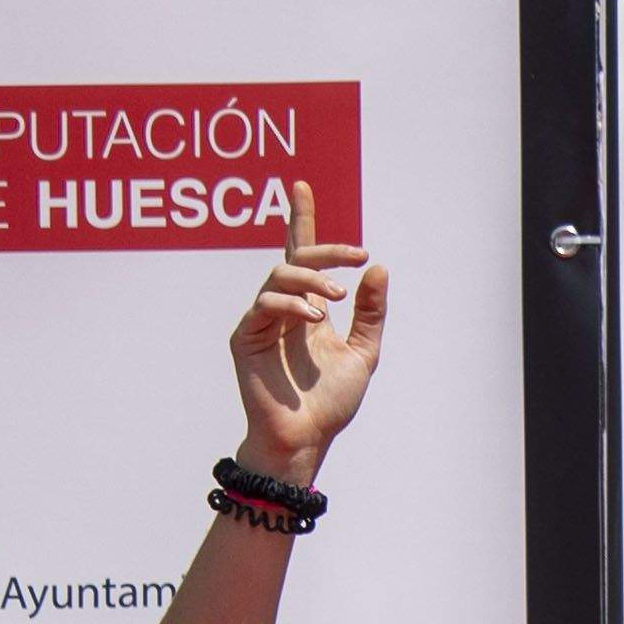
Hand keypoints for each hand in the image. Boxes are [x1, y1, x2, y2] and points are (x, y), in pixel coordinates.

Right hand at [226, 208, 388, 481]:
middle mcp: (283, 309)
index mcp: (308, 308)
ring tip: (337, 298)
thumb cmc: (331, 401)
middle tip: (356, 256)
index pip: (301, 255)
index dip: (300, 219)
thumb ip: (371, 313)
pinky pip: (263, 306)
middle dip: (323, 249)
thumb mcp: (363, 351)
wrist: (307, 437)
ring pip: (278, 277)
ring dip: (311, 279)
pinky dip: (291, 305)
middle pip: (293, 259)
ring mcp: (260, 322)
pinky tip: (314, 318)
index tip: (301, 186)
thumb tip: (378, 269)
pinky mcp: (244, 339)